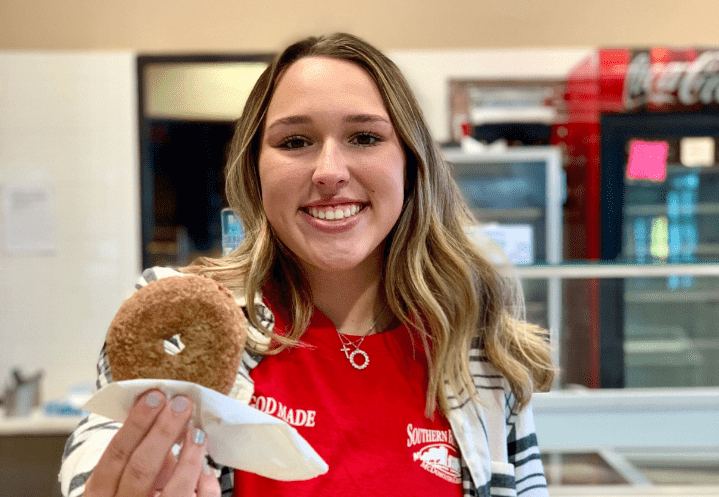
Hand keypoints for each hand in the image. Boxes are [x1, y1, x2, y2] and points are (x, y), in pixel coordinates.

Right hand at [85, 389, 220, 496]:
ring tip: (198, 431)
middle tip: (182, 403)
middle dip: (163, 432)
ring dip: (189, 457)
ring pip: (173, 491)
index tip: (155, 396)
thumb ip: (140, 458)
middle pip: (141, 468)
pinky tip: (207, 470)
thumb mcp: (122, 482)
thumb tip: (166, 422)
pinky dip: (204, 486)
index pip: (115, 455)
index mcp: (100, 493)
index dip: (135, 424)